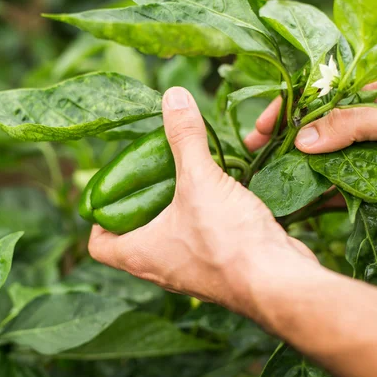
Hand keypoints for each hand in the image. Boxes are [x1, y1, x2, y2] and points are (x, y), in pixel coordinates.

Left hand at [88, 87, 319, 321]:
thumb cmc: (227, 239)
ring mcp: (189, 273)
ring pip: (169, 238)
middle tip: (149, 172)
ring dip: (173, 209)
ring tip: (181, 176)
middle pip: (133, 236)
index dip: (98, 218)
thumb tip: (172, 95)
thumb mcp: (199, 180)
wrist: (278, 281)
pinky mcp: (218, 269)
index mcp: (138, 255)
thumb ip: (184, 137)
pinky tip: (216, 193)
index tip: (111, 191)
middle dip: (139, 204)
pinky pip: (200, 241)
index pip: (98, 245)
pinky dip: (202, 218)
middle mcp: (158, 268)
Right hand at [245, 73, 376, 215]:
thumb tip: (302, 140)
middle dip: (279, 140)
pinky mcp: (362, 182)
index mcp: (367, 92)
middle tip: (253, 153)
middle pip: (308, 127)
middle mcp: (357, 121)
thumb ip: (351, 123)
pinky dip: (309, 194)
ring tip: (264, 179)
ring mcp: (358, 152)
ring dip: (289, 168)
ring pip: (314, 158)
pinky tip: (288, 201)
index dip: (285, 108)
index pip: (314, 94)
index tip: (263, 127)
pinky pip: (329, 187)